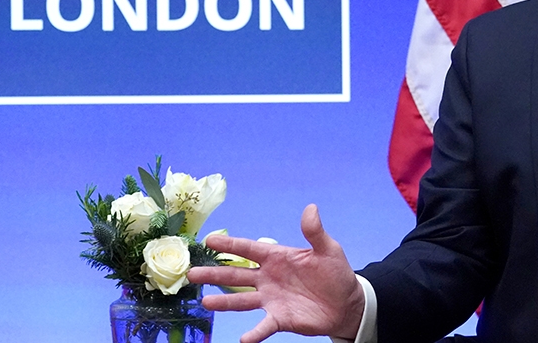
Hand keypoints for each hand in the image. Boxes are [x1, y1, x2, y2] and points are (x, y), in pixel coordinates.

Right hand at [187, 204, 364, 342]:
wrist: (346, 304)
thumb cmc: (335, 273)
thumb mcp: (328, 250)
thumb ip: (315, 232)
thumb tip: (311, 208)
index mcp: (277, 258)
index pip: (249, 249)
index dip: (230, 244)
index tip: (209, 240)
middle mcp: (268, 278)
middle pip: (236, 275)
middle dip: (214, 274)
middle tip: (191, 274)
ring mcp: (271, 299)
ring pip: (241, 300)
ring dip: (224, 302)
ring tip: (205, 302)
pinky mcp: (279, 318)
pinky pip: (262, 326)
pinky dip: (253, 334)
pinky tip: (243, 339)